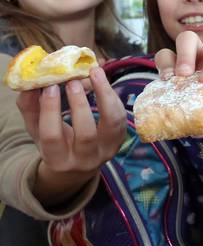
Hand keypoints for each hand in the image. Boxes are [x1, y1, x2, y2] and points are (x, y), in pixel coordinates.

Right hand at [16, 67, 125, 205]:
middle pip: (86, 134)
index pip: (52, 136)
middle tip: (73, 80)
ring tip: (95, 72)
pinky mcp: (119, 141)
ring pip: (112, 124)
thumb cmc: (54, 142)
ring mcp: (106, 151)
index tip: (50, 86)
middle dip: (80, 104)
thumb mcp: (36, 130)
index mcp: (58, 159)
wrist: (78, 164)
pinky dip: (113, 98)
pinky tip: (103, 81)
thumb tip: (30, 83)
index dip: (50, 110)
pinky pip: (121, 118)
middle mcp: (85, 160)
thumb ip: (30, 108)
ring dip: (105, 95)